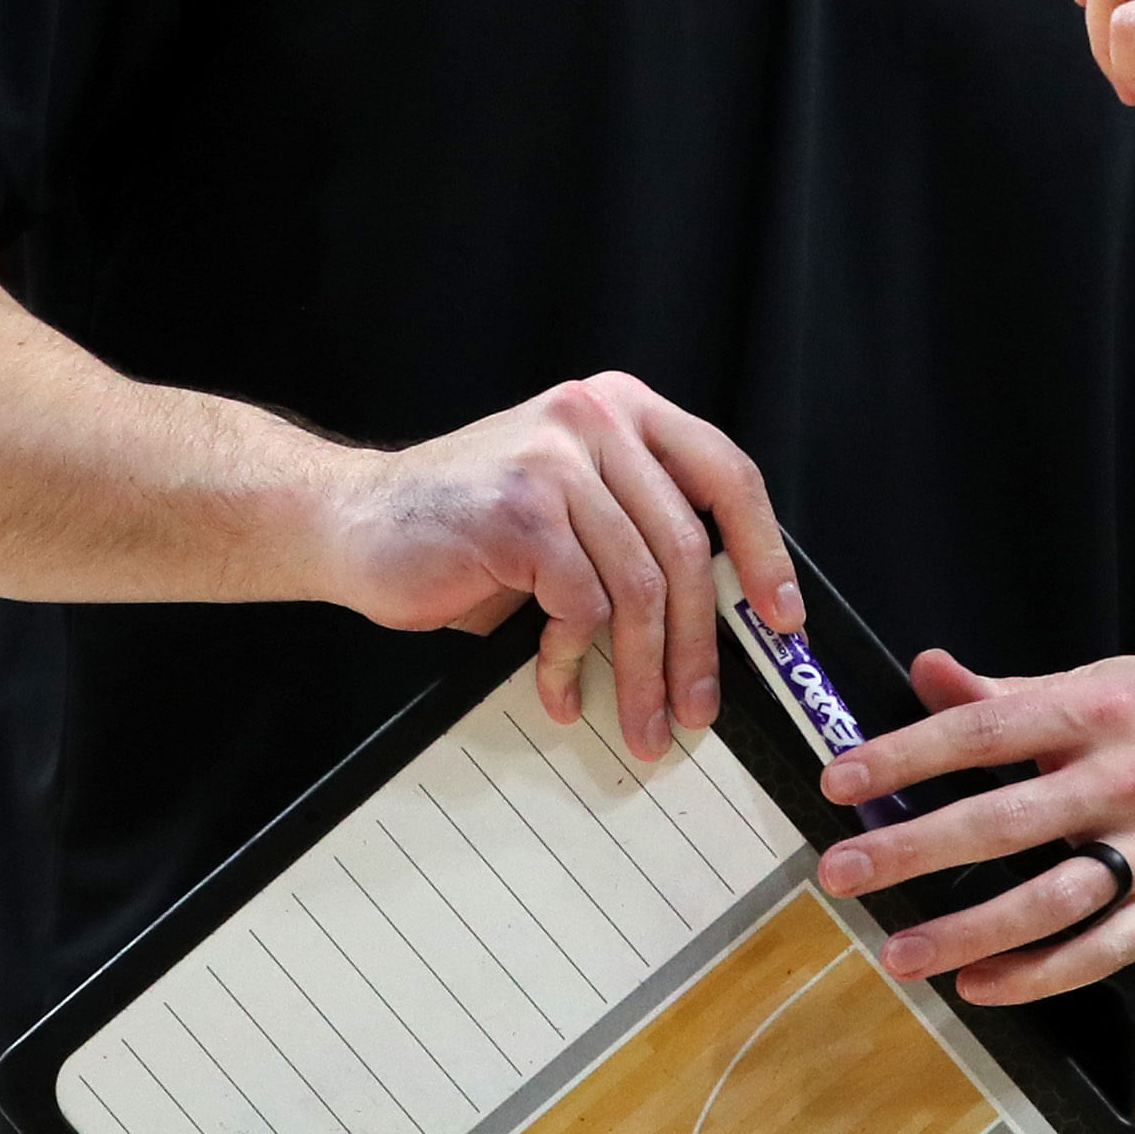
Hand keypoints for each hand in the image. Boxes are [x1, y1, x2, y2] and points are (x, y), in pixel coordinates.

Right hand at [298, 372, 803, 763]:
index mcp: (621, 410)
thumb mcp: (571, 512)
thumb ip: (635, 536)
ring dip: (642, 672)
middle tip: (698, 708)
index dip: (762, 551)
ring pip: (638, 587)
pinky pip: (578, 606)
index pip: (725, 475)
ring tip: (642, 723)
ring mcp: (556, 460)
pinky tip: (556, 688)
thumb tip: (718, 618)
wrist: (352, 521)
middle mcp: (595, 420)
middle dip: (700, 644)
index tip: (781, 617)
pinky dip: (571, 661)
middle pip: (684, 547)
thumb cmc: (467, 530)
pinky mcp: (520, 512)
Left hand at [810, 647, 1134, 1002]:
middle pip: (1007, 820)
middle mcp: (1130, 777)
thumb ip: (1009, 693)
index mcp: (1102, 708)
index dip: (908, 754)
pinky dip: (1037, 974)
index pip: (987, 729)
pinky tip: (980, 985)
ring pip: (1052, 900)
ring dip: (967, 931)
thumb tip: (926, 673)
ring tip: (897, 953)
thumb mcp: (1101, 683)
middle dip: (915, 849)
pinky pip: (1102, 951)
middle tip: (843, 871)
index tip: (842, 780)